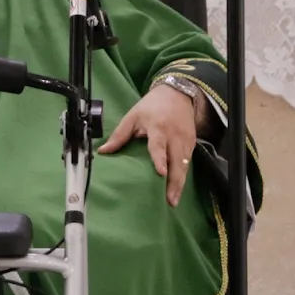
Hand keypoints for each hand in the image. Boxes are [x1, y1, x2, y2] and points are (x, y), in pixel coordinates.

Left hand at [98, 84, 199, 206]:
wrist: (177, 94)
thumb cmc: (151, 106)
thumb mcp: (133, 116)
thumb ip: (119, 135)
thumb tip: (102, 151)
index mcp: (158, 127)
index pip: (159, 145)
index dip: (160, 159)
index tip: (161, 173)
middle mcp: (174, 135)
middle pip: (176, 161)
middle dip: (174, 181)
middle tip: (170, 200)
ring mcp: (185, 141)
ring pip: (184, 166)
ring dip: (179, 184)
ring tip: (172, 201)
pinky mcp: (192, 144)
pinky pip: (187, 163)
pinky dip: (182, 177)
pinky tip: (176, 190)